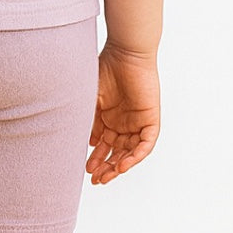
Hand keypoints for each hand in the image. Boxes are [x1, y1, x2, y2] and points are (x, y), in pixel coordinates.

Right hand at [86, 46, 159, 183]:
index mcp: (108, 118)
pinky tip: (123, 164)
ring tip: (107, 176)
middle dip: (106, 167)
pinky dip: (135, 156)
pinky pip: (145, 144)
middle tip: (96, 180)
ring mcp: (137, 122)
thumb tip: (82, 144)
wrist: (126, 53)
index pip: (102, 145)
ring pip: (130, 151)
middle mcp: (123, 122)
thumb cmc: (105, 69)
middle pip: (116, 151)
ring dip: (119, 165)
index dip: (95, 158)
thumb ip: (87, 120)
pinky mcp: (150, 119)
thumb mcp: (90, 98)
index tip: (85, 170)